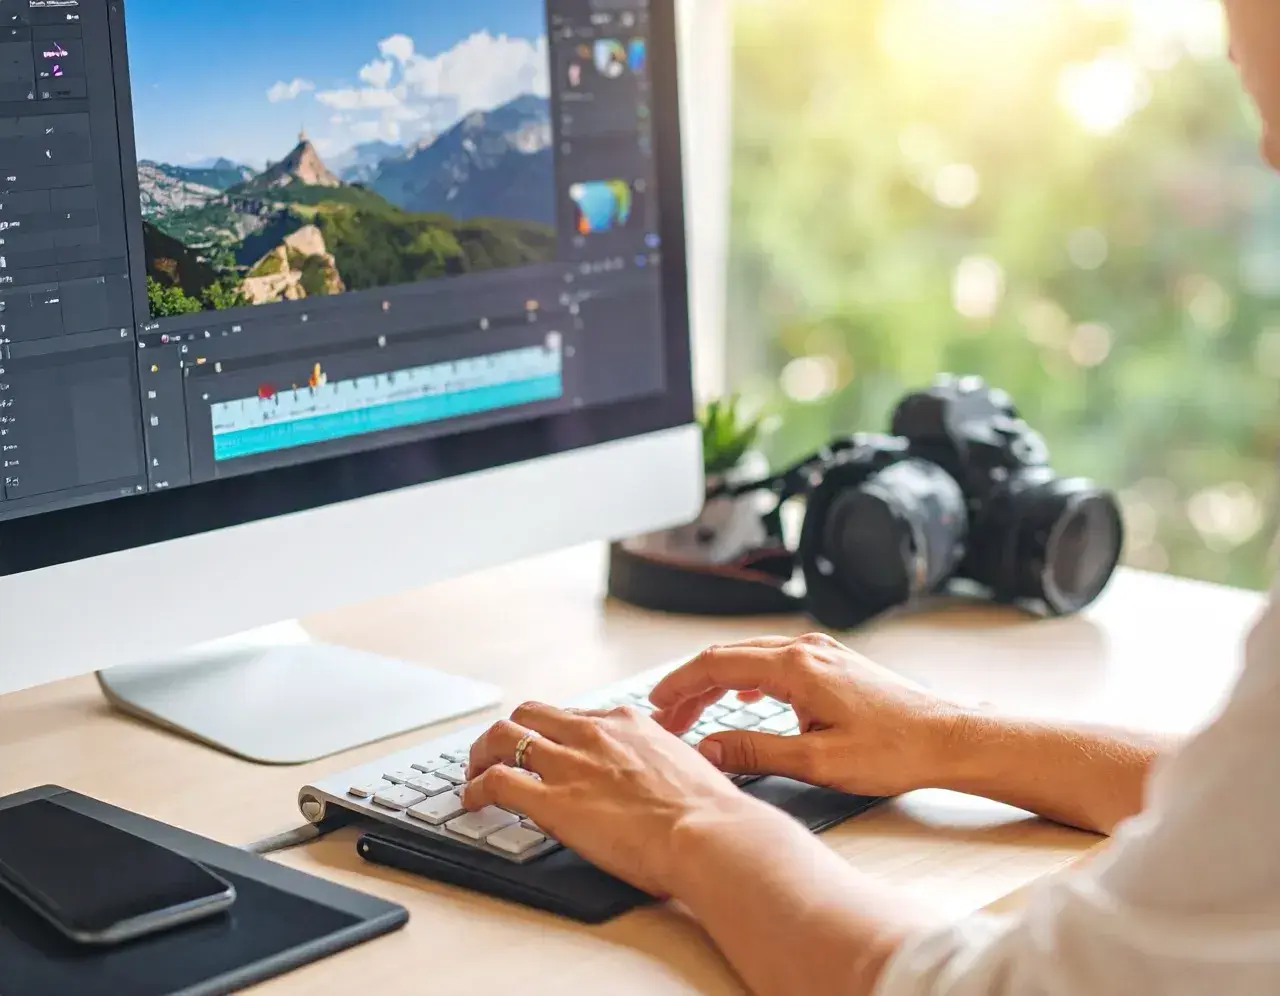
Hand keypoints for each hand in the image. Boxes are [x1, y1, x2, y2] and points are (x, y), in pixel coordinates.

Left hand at [464, 702, 774, 896]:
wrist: (706, 833)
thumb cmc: (708, 812)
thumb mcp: (686, 765)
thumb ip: (662, 761)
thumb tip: (662, 773)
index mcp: (628, 723)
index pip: (574, 716)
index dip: (554, 732)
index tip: (548, 748)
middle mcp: (593, 734)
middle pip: (530, 713)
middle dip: (510, 732)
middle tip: (499, 753)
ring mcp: (569, 764)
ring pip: (504, 736)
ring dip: (482, 753)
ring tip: (474, 772)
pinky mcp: (551, 800)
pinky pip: (496, 782)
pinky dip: (475, 788)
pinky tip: (472, 801)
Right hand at [649, 634, 966, 796]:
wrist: (949, 738)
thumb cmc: (894, 751)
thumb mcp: (817, 761)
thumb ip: (755, 751)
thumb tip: (706, 749)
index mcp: (795, 667)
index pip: (717, 664)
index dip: (678, 684)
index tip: (653, 706)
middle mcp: (806, 649)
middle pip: (729, 657)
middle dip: (692, 686)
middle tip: (667, 720)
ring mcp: (822, 652)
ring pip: (751, 657)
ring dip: (718, 682)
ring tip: (696, 712)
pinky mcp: (835, 663)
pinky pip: (775, 661)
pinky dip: (748, 678)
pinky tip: (745, 697)